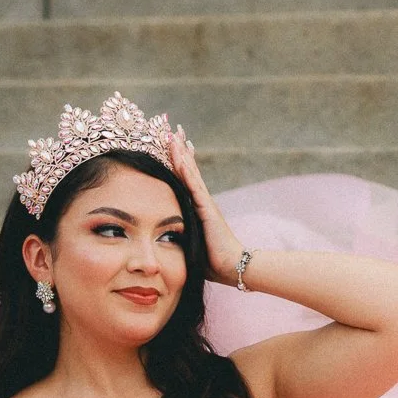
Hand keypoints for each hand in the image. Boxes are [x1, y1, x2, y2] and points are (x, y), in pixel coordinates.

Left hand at [167, 124, 245, 286]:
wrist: (233, 267)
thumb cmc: (213, 262)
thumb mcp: (191, 244)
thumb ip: (181, 236)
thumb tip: (164, 240)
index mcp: (197, 208)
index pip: (185, 180)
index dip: (179, 162)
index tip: (170, 145)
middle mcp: (202, 201)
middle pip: (188, 170)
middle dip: (180, 150)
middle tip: (171, 130)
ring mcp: (205, 203)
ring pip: (190, 172)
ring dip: (181, 153)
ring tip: (173, 134)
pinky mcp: (207, 209)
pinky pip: (194, 186)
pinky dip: (186, 170)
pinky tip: (179, 156)